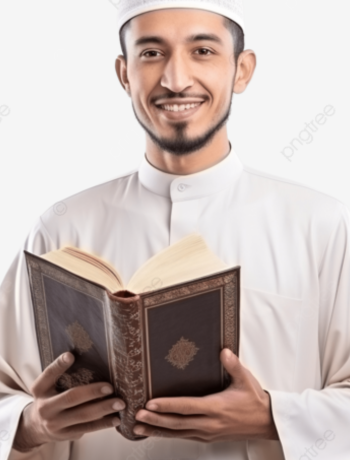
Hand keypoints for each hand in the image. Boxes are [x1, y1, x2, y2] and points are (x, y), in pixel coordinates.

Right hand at [13, 353, 124, 451]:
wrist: (36, 426)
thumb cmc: (49, 397)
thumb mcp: (47, 385)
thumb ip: (60, 373)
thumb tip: (87, 355)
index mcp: (40, 389)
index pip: (49, 374)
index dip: (59, 365)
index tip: (70, 355)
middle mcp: (45, 407)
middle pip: (71, 398)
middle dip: (92, 392)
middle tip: (110, 387)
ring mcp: (55, 424)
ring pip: (83, 416)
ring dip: (104, 409)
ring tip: (120, 403)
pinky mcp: (66, 435)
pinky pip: (87, 428)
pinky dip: (103, 423)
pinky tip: (116, 418)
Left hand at [133, 348, 278, 442]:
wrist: (266, 423)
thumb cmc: (254, 400)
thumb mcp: (245, 380)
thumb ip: (233, 366)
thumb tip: (224, 351)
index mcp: (216, 407)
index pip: (187, 406)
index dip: (168, 405)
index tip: (151, 402)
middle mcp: (209, 423)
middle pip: (177, 423)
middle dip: (155, 420)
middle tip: (137, 414)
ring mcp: (207, 432)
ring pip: (177, 433)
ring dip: (157, 430)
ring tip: (138, 426)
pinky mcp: (207, 437)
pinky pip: (184, 436)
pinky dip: (168, 434)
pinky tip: (157, 431)